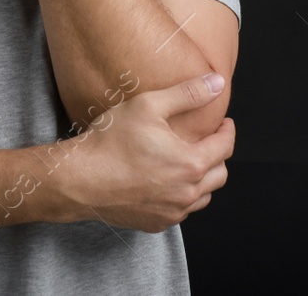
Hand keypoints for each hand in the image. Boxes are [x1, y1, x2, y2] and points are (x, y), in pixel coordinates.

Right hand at [45, 72, 234, 232]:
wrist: (80, 179)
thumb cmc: (111, 141)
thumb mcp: (149, 105)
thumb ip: (188, 94)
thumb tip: (217, 84)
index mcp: (191, 164)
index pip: (225, 146)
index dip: (227, 130)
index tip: (223, 123)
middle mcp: (187, 193)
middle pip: (220, 174)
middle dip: (218, 155)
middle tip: (207, 140)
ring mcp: (172, 212)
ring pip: (203, 197)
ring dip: (203, 179)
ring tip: (188, 161)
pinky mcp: (156, 223)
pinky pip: (181, 211)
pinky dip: (182, 196)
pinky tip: (167, 181)